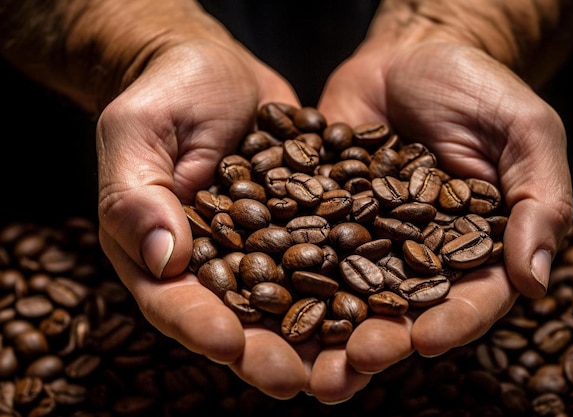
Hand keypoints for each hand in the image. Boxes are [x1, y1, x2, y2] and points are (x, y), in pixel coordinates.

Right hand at [94, 34, 322, 399]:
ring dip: (320, 334)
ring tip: (352, 361)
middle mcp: (217, 260)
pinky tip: (384, 302)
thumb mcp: (139, 132)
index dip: (199, 324)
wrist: (216, 69)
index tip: (229, 344)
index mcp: (163, 248)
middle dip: (268, 350)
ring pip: (292, 300)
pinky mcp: (304, 224)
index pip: (174, 299)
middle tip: (299, 379)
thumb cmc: (168, 92)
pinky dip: (355, 282)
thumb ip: (139, 195)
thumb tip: (167, 261)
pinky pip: (329, 258)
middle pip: (239, 317)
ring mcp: (265, 245)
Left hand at [318, 41, 572, 372]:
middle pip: (401, 309)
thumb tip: (536, 280)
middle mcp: (417, 253)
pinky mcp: (323, 212)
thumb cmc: (478, 88)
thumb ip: (540, 200)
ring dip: (325, 326)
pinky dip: (286, 266)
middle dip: (378, 341)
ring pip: (347, 290)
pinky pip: (304, 241)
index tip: (427, 341)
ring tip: (301, 357)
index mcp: (475, 247)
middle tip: (350, 367)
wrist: (411, 55)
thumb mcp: (525, 133)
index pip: (471, 297)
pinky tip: (262, 289)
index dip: (453, 321)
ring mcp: (366, 236)